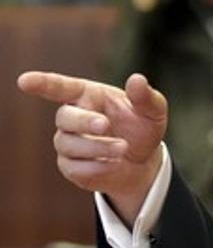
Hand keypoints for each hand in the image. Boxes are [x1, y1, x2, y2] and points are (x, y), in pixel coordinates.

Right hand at [16, 71, 168, 223]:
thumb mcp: (153, 111)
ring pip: (69, 144)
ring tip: (123, 148)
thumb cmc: (143, 128)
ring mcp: (68, 142)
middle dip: (83, 121)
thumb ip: (145, 97)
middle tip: (105, 125)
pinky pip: (76, 168)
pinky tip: (114, 163)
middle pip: (64, 117)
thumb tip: (137, 79)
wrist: (143, 162)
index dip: (42, 84)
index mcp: (89, 96)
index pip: (61, 87)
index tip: (25, 81)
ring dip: (98, 147)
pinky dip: (98, 166)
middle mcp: (73, 116)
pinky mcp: (70, 166)